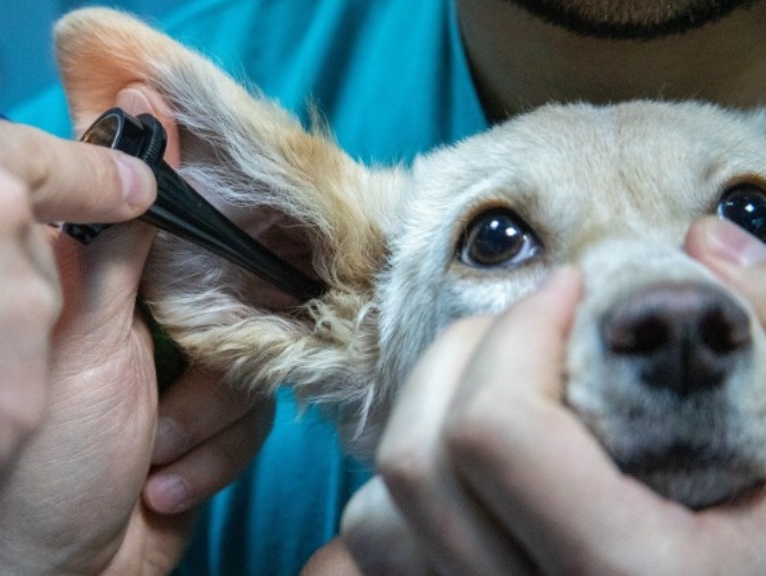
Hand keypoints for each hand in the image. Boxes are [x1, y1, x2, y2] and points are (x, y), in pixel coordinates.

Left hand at [0, 84, 273, 574]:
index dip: (212, 227)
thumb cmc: (43, 466)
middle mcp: (143, 327)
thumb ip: (116, 252)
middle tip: (176, 387)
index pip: (175, 231)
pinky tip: (160, 488)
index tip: (244, 229)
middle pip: (230, 296)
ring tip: (149, 459)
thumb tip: (137, 154)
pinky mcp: (204, 429)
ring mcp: (176, 379)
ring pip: (250, 362)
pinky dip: (211, 458)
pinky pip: (252, 419)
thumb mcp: (83, 344)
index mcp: (104, 291)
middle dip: (212, 359)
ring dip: (204, 423)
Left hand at [335, 217, 765, 574]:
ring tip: (508, 387)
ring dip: (429, 418)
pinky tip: (479, 464)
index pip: (493, 431)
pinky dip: (411, 489)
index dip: (521, 330)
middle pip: (417, 459)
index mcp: (626, 575)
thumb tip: (705, 240)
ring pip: (381, 510)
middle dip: (466, 355)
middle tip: (535, 327)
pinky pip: (382, 548)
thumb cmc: (765, 551)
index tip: (572, 291)